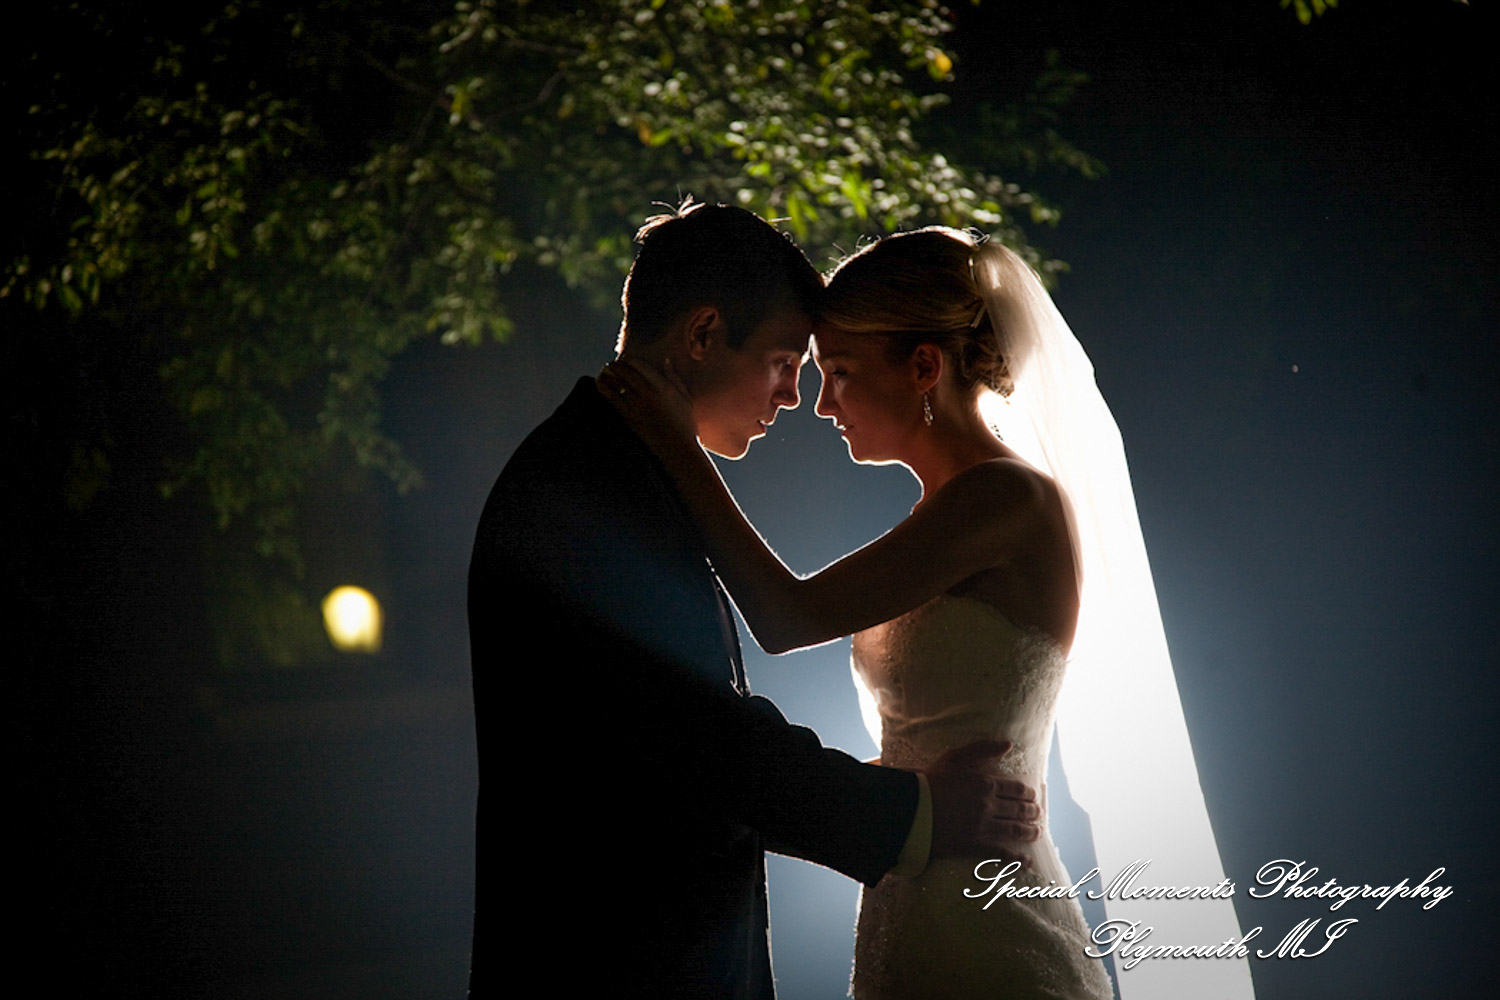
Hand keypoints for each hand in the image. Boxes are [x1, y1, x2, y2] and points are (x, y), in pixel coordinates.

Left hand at [598, 358, 699, 464]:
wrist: (678, 449)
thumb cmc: (686, 424)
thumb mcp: (686, 398)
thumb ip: (675, 378)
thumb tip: (666, 361)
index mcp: (663, 387)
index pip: (641, 367)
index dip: (630, 360)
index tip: (625, 358)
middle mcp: (648, 394)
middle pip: (627, 374)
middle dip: (617, 366)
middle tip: (612, 364)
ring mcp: (637, 407)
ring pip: (617, 384)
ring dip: (608, 375)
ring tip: (604, 371)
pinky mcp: (630, 419)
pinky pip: (613, 400)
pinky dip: (605, 389)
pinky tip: (600, 384)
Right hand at [925, 739, 1040, 865]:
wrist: (911, 810)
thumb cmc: (931, 781)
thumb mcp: (955, 757)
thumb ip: (982, 748)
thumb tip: (1008, 744)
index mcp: (986, 784)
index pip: (1017, 789)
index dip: (1028, 793)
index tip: (1033, 796)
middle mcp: (990, 806)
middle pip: (1020, 809)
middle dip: (1032, 811)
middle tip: (1038, 813)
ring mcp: (984, 827)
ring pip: (1016, 830)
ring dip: (1030, 832)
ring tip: (1037, 832)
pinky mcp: (976, 846)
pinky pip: (1003, 854)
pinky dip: (1018, 858)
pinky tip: (1027, 860)